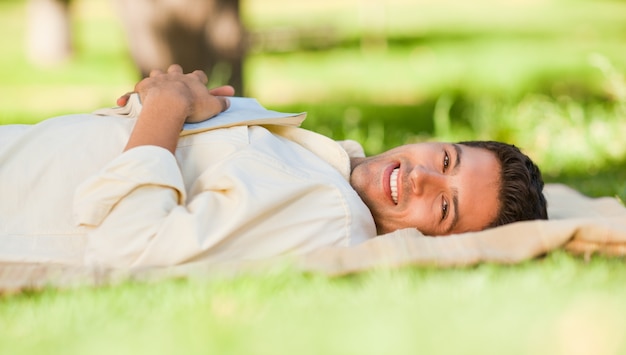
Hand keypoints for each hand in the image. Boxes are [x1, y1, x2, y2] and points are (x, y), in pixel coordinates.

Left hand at [116, 65, 234, 122]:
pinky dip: (130, 95)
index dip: (200, 79)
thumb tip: (229, 101)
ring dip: (157, 79)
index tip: (201, 82)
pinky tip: (124, 101)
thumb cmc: (193, 106)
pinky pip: (135, 89)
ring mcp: (159, 79)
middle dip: (176, 74)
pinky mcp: (144, 86)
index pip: (199, 75)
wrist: (170, 104)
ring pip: (157, 73)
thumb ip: (221, 102)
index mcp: (192, 80)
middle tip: (176, 82)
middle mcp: (175, 76)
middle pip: (176, 69)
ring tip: (156, 87)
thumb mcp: (213, 106)